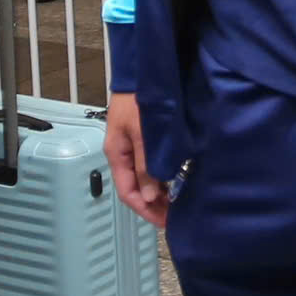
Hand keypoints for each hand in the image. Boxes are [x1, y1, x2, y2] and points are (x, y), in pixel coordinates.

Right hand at [105, 91, 166, 227]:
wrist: (140, 73)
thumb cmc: (139, 101)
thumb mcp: (143, 136)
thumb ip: (146, 166)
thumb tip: (150, 198)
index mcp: (117, 155)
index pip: (127, 193)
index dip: (145, 210)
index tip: (164, 221)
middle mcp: (123, 154)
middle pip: (136, 188)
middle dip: (153, 204)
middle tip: (175, 216)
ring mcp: (133, 146)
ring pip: (144, 177)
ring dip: (159, 191)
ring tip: (177, 201)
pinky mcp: (143, 138)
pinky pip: (150, 164)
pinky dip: (161, 175)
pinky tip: (174, 180)